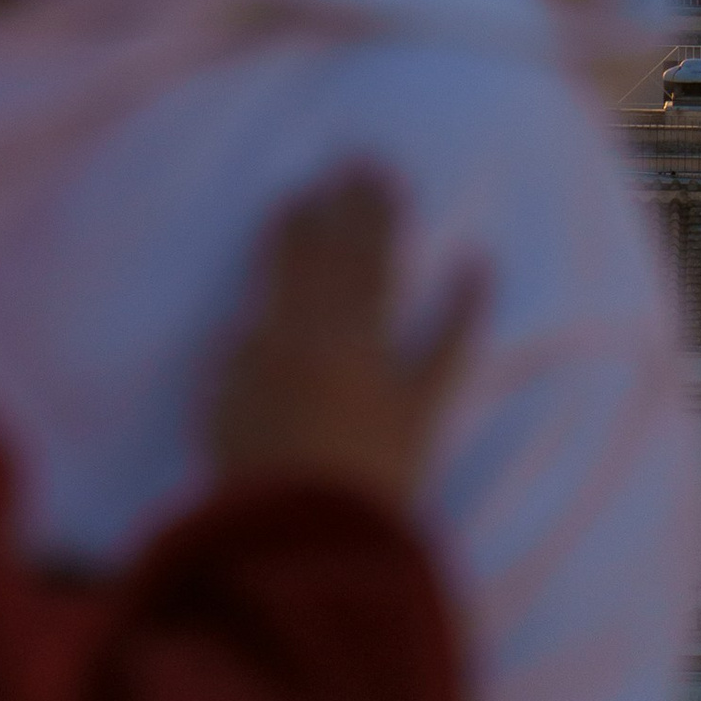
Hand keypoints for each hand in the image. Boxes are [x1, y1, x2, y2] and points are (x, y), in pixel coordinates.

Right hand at [208, 170, 482, 508]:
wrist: (312, 541)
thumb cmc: (253, 478)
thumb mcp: (223, 405)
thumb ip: (243, 355)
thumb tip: (261, 320)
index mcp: (279, 331)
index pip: (288, 260)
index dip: (295, 221)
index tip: (303, 187)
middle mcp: (331, 334)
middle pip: (339, 256)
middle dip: (346, 206)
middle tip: (358, 159)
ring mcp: (379, 366)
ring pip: (382, 280)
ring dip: (386, 228)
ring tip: (390, 184)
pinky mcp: (418, 407)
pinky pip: (445, 351)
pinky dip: (465, 306)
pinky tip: (478, 263)